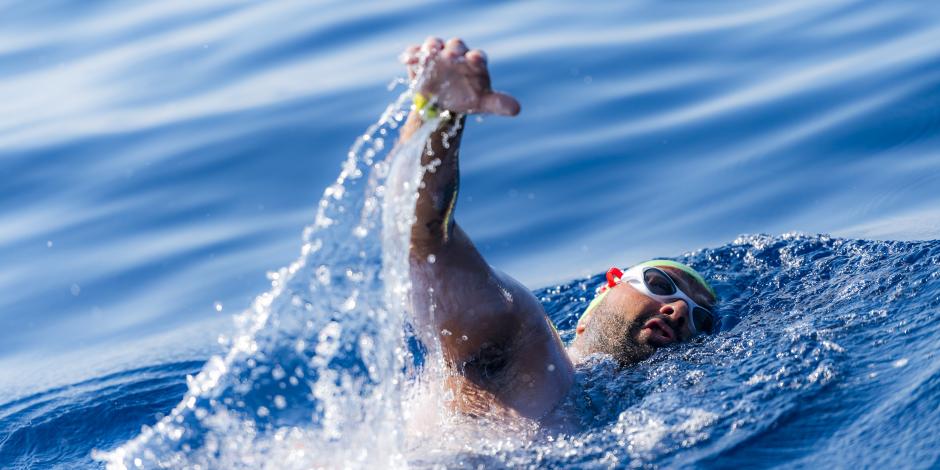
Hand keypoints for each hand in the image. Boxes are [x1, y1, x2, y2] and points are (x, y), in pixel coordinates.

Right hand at [401, 37, 519, 115]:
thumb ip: (499, 104)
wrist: (444, 103)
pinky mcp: (420, 59)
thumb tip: (517, 109)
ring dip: (431, 46)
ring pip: (434, 44)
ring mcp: (437, 54)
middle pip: (456, 45)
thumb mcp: (483, 104)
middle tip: (451, 54)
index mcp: (474, 62)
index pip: (477, 56)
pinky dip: (411, 55)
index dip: (476, 57)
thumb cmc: (467, 99)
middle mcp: (456, 54)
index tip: (475, 59)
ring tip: (429, 52)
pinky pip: (415, 53)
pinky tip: (407, 60)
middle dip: (454, 49)